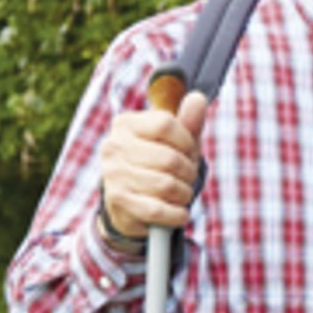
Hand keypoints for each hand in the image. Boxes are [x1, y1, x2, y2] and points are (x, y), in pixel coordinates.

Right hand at [100, 90, 208, 238]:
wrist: (130, 206)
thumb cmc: (158, 167)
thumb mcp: (176, 143)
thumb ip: (188, 122)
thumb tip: (198, 98)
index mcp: (126, 124)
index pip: (166, 124)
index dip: (187, 141)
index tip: (188, 152)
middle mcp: (114, 145)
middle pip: (170, 158)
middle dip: (189, 172)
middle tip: (187, 178)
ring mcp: (113, 173)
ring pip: (167, 185)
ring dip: (183, 194)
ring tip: (180, 194)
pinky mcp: (118, 200)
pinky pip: (159, 210)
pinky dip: (177, 214)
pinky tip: (178, 212)